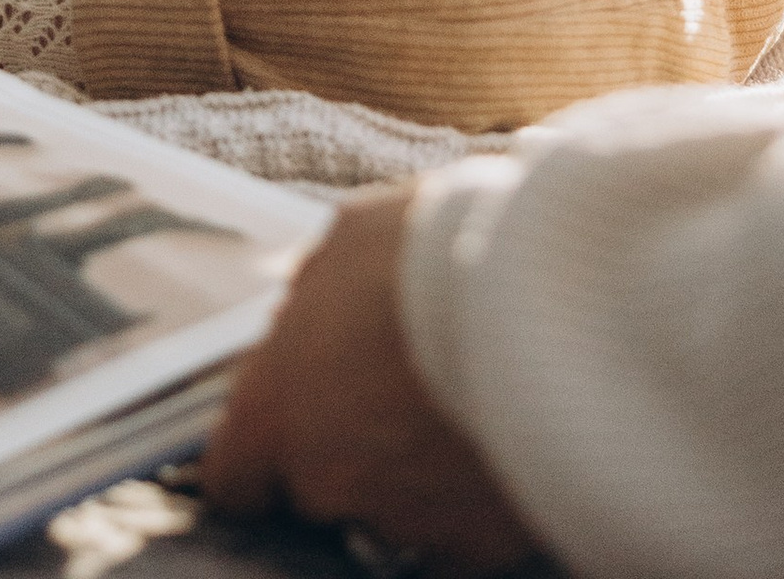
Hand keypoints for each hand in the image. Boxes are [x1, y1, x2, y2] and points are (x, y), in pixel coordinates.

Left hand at [201, 190, 545, 572]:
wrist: (551, 307)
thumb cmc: (436, 254)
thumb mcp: (349, 241)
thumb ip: (315, 297)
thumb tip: (310, 314)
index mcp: (278, 409)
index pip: (233, 473)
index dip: (254, 454)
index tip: (277, 434)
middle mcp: (330, 480)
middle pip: (317, 483)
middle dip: (345, 443)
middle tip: (393, 384)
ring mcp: (407, 520)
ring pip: (393, 502)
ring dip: (411, 464)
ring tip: (456, 397)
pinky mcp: (482, 543)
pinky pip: (461, 524)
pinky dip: (472, 491)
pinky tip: (496, 432)